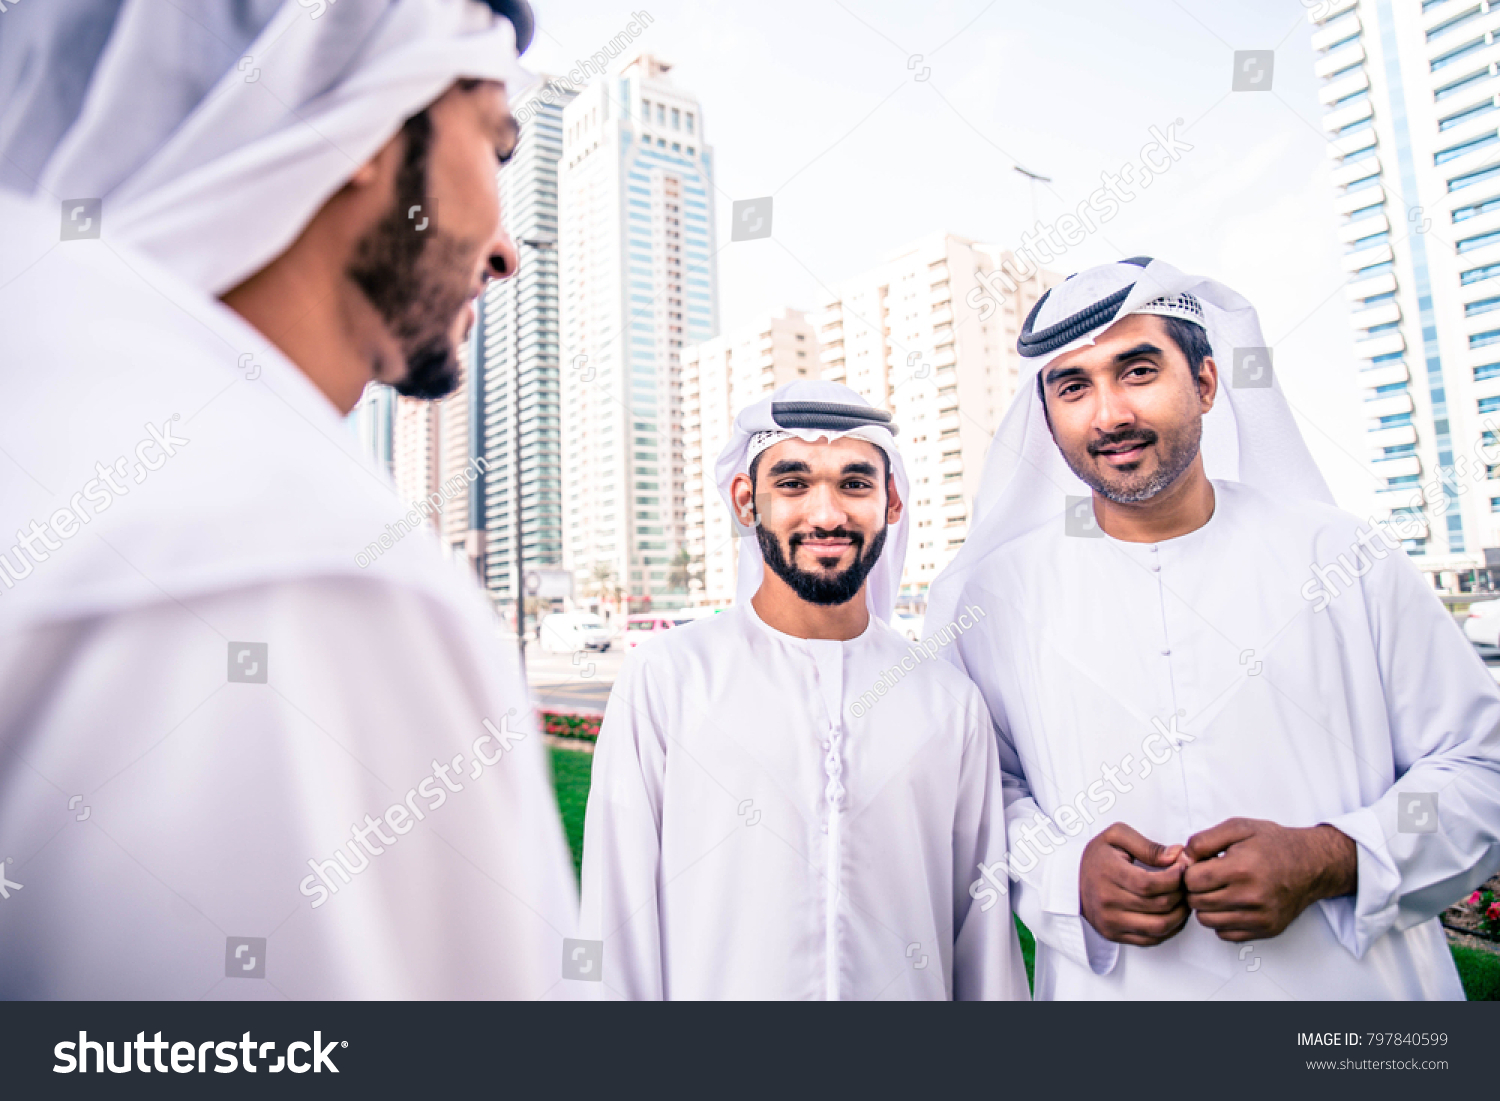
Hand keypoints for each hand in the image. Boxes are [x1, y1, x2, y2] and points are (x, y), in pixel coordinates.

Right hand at [1079, 822, 1190, 945]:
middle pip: (1159, 905)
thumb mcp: (1117, 837)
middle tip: (1186, 882)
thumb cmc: (1098, 857)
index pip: (1150, 884)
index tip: (1182, 868)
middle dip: (1181, 893)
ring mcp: (1111, 922)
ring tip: (1183, 899)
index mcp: (1108, 874)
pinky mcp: (1114, 935)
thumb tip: (1176, 856)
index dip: (1174, 878)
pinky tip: (1173, 914)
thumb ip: (1148, 845)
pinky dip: (1170, 929)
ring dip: (1180, 914)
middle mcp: (1108, 902)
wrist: (1071, 881)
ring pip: (1160, 926)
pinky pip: (1152, 940)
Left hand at [1183, 818, 1356, 941]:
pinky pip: (1226, 934)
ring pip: (1207, 921)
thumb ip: (1203, 841)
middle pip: (1197, 902)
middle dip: (1196, 888)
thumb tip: (1183, 860)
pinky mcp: (1266, 929)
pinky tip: (1231, 904)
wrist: (1311, 864)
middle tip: (1208, 877)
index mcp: (1241, 869)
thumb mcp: (1237, 827)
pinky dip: (1222, 921)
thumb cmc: (1273, 844)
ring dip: (1206, 906)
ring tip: (1218, 890)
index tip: (1200, 865)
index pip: (1192, 881)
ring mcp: (1259, 917)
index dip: (1190, 871)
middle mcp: (1251, 897)